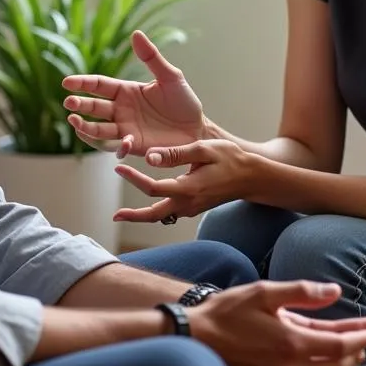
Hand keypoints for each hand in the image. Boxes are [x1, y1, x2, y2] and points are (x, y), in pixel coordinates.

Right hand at [62, 31, 209, 157]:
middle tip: (69, 103)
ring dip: (85, 127)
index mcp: (126, 91)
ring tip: (74, 122)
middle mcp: (121, 110)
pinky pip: (117, 147)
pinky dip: (116, 146)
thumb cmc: (184, 101)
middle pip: (94, 107)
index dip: (82, 83)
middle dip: (79, 106)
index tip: (66, 82)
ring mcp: (125, 129)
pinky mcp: (134, 146)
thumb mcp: (170, 77)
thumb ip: (152, 58)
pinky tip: (124, 142)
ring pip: (98, 130)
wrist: (198, 129)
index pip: (99, 85)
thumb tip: (136, 33)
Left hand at [114, 139, 254, 222]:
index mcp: (188, 188)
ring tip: (124, 213)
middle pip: (154, 214)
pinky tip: (148, 201)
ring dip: (143, 214)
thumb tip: (150, 157)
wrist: (251, 177)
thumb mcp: (203, 149)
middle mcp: (188, 202)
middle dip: (133, 216)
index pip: (153, 188)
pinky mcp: (194, 207)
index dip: (133, 179)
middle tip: (115, 215)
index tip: (118, 168)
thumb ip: (176, 154)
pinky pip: (171, 212)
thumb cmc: (229, 158)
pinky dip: (156, 210)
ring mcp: (191, 208)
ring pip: (162, 216)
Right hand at [189, 280, 365, 365]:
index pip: (340, 343)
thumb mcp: (264, 292)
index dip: (362, 334)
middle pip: (337, 363)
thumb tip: (334, 291)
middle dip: (357, 348)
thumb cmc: (227, 312)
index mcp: (291, 341)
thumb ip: (302, 293)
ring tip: (352, 353)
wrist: (196, 339)